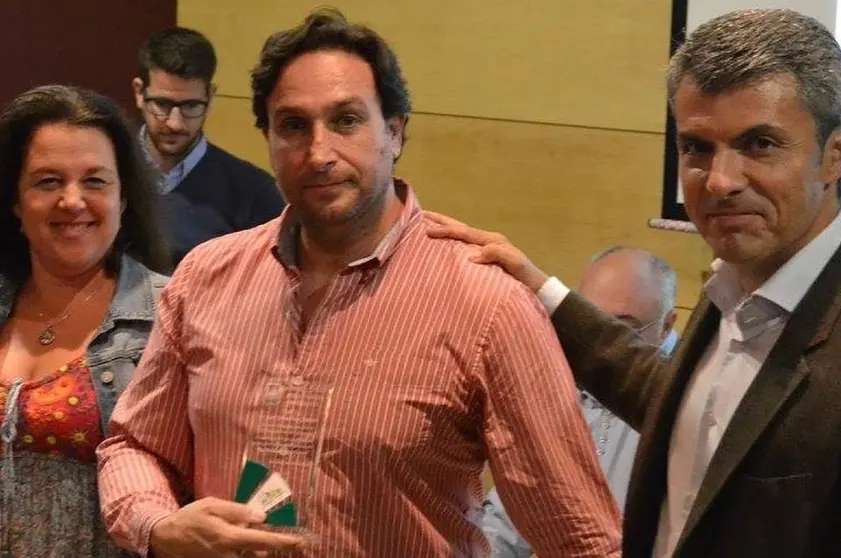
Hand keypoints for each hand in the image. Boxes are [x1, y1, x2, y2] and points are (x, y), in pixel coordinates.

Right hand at [150, 497, 302, 556]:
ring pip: (252, 557)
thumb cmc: (190, 518)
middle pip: (261, 553)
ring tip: (253, 534)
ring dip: (259, 548)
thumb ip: (238, 511)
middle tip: (284, 535)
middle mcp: (229, 555)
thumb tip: (261, 515)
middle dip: (272, 545)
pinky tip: (245, 540)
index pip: (264, 541)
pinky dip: (247, 551)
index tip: (300, 541)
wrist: (165, 539)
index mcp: (229, 537)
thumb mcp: (213, 506)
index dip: (284, 542)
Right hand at [424, 211, 549, 292]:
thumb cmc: (525, 276)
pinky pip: (463, 247)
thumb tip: (471, 255)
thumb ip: (496, 255)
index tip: (427, 230)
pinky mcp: (484, 258)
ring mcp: (485, 248)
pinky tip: (441, 246)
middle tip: (420, 214)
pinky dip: (450, 242)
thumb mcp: (514, 264)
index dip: (445, 230)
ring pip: (460, 235)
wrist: (535, 286)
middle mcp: (487, 241)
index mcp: (492, 240)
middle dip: (440, 221)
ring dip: (444, 228)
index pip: (464, 232)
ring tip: (426, 225)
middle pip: (459, 227)